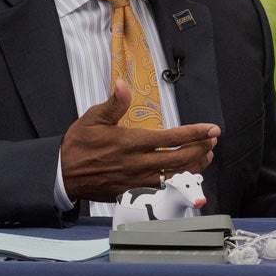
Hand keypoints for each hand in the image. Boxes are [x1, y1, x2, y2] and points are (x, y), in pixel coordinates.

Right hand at [60, 81, 220, 202]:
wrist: (62, 174)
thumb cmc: (78, 145)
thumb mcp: (92, 118)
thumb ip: (112, 103)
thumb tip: (122, 84)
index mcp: (131, 142)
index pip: (172, 137)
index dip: (196, 133)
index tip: (212, 129)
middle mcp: (138, 162)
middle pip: (181, 158)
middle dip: (202, 148)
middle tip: (213, 141)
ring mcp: (138, 179)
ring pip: (176, 175)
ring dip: (196, 165)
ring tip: (207, 156)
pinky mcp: (135, 191)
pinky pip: (164, 188)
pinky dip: (180, 181)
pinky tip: (188, 174)